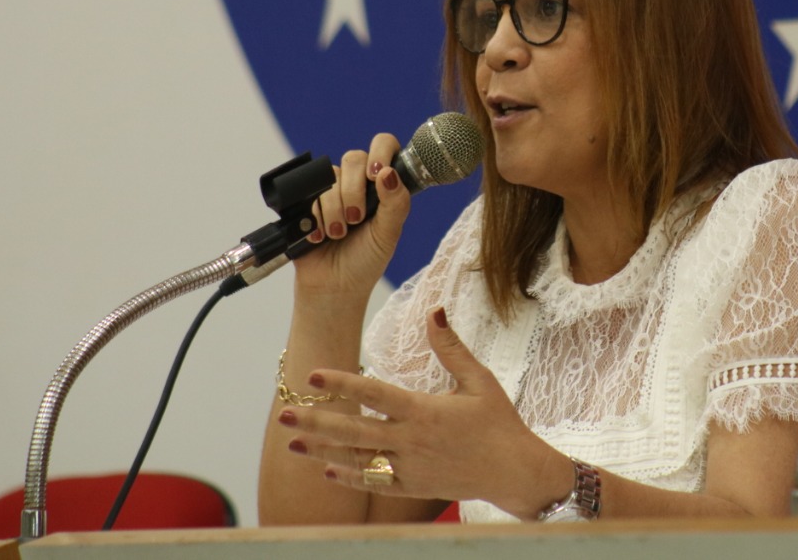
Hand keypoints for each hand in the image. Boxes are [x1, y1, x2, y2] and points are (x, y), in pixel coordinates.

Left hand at [277, 307, 568, 518]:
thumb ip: (451, 348)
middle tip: (282, 415)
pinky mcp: (413, 487)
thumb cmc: (499, 422)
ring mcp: (410, 467)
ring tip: (292, 443)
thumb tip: (435, 311)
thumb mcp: (479, 380)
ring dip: (321, 451)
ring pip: (356, 459)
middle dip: (315, 421)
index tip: (313, 375)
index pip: (374, 394)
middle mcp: (410, 441)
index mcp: (423, 411)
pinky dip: (348, 476)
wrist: (514, 471)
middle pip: (353, 430)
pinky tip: (326, 470)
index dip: (341, 384)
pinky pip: (374, 482)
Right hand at [294, 133, 410, 295]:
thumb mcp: (388, 234)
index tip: (376, 174)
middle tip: (356, 218)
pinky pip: (309, 194)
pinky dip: (317, 218)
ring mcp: (332, 191)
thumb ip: (395, 203)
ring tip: (339, 235)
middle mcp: (358, 183)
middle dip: (354, 191)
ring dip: (335, 211)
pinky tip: (321, 235)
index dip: (381, 152)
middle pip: (353, 158)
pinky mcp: (309, 203)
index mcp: (383, 185)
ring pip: (330, 178)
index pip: (385, 146)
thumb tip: (389, 173)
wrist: (333, 287)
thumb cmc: (366, 261)